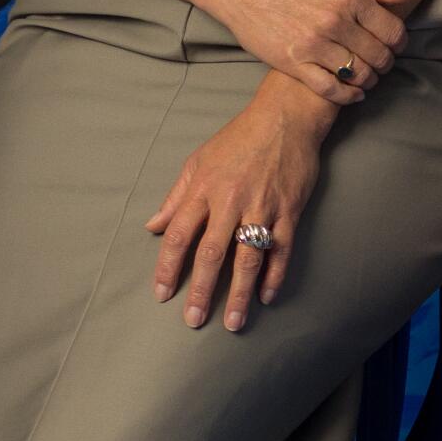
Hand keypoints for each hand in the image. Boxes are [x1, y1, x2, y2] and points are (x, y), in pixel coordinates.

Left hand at [145, 76, 331, 329]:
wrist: (285, 118)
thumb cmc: (239, 138)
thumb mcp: (199, 160)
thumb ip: (176, 196)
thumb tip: (152, 225)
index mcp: (203, 189)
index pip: (178, 234)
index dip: (168, 266)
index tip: (162, 294)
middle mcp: (230, 200)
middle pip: (211, 253)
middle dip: (201, 290)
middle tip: (193, 319)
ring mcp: (262, 207)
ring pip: (247, 258)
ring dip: (239, 294)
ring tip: (232, 322)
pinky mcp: (289, 211)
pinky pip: (281, 250)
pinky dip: (274, 276)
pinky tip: (266, 297)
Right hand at [206, 0, 405, 105]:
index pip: (392, 30)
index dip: (399, 42)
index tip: (396, 46)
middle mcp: (334, 21)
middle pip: (378, 55)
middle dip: (386, 63)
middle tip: (382, 64)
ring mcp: (314, 45)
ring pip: (358, 74)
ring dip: (369, 80)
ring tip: (368, 77)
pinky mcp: (294, 63)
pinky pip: (331, 89)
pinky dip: (348, 96)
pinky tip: (354, 94)